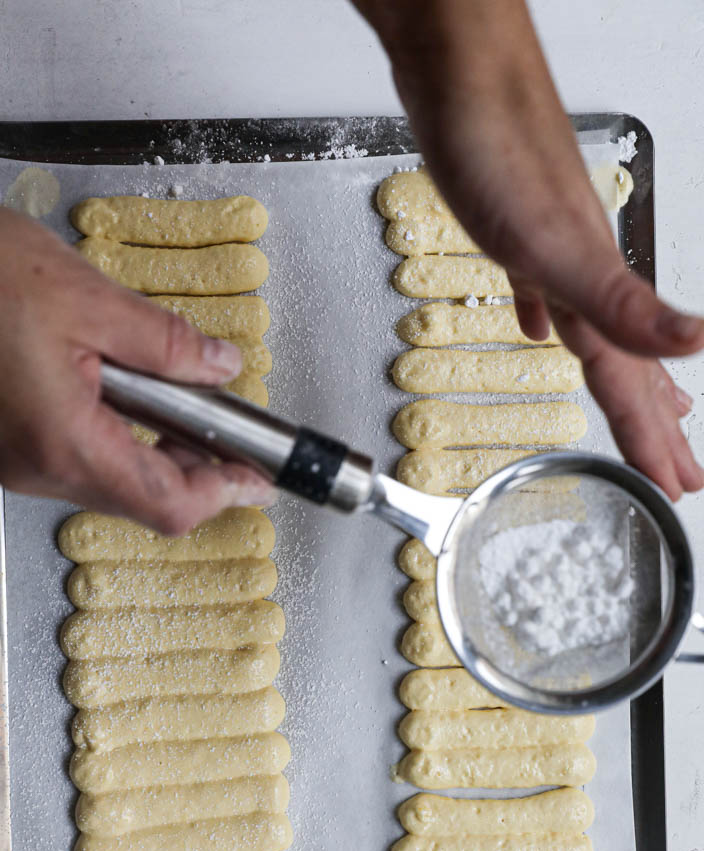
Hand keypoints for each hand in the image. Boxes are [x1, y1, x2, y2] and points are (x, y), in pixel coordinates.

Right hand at [0, 183, 275, 533]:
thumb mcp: (91, 298)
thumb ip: (167, 345)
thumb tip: (218, 369)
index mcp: (63, 441)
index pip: (167, 504)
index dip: (223, 492)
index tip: (258, 475)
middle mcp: (39, 468)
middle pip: (144, 503)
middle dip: (199, 472)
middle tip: (235, 431)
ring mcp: (21, 462)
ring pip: (116, 485)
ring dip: (162, 455)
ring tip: (187, 402)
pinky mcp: (11, 445)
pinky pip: (84, 461)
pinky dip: (124, 441)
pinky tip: (137, 398)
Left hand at [356, 0, 703, 498]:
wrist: (462, 74)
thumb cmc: (499, 149)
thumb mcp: (558, 243)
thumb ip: (623, 302)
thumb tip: (696, 344)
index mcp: (592, 288)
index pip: (630, 383)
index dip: (653, 438)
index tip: (679, 485)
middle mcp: (579, 273)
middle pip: (626, 365)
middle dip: (654, 422)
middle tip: (679, 466)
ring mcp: (547, 249)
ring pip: (592, 331)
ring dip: (616, 375)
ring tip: (638, 404)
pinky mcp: (509, 228)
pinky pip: (538, 289)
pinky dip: (542, 315)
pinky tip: (533, 322)